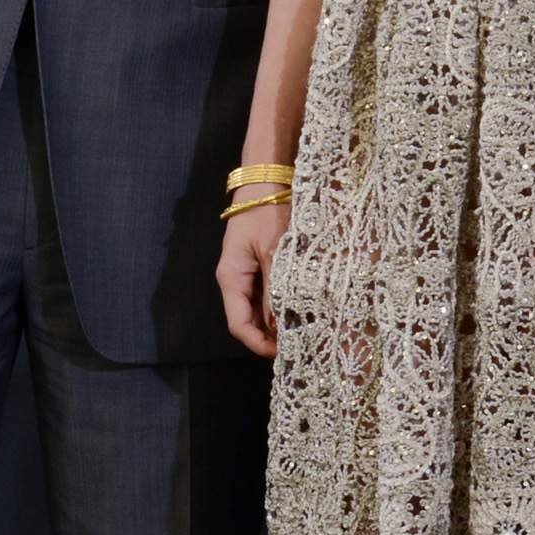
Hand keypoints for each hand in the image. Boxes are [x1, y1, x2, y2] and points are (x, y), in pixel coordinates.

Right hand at [216, 191, 293, 358]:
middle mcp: (235, 279)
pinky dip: (281, 303)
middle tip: (299, 344)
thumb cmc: (268, 212)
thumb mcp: (275, 251)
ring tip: (303, 329)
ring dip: (277, 320)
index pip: (238, 324)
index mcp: (231, 278)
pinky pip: (267, 292)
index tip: (282, 353)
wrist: (266, 181)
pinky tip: (300, 306)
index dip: (258, 343)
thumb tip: (279, 324)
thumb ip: (276, 288)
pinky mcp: (259, 263)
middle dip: (270, 336)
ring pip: (259, 308)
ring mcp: (247, 272)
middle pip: (248, 320)